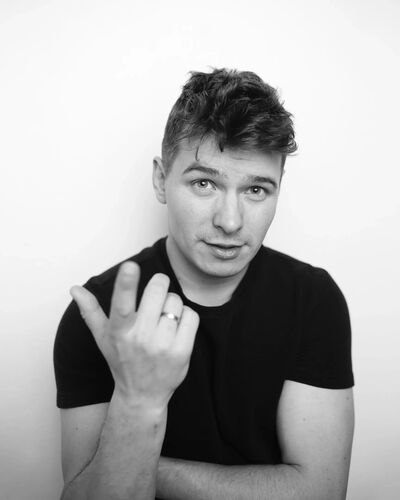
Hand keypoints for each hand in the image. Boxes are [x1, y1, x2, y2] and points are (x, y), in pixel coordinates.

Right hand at [70, 261, 199, 410]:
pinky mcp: (182, 352)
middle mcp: (140, 338)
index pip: (122, 303)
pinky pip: (191, 316)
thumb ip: (91, 311)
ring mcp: (162, 346)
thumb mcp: (103, 338)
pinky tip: (177, 328)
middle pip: (158, 290)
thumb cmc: (122, 361)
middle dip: (159, 285)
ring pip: (175, 301)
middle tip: (155, 294)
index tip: (130, 266)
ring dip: (172, 304)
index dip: (126, 283)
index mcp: (119, 331)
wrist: (142, 396)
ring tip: (164, 318)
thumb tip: (74, 288)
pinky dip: (186, 316)